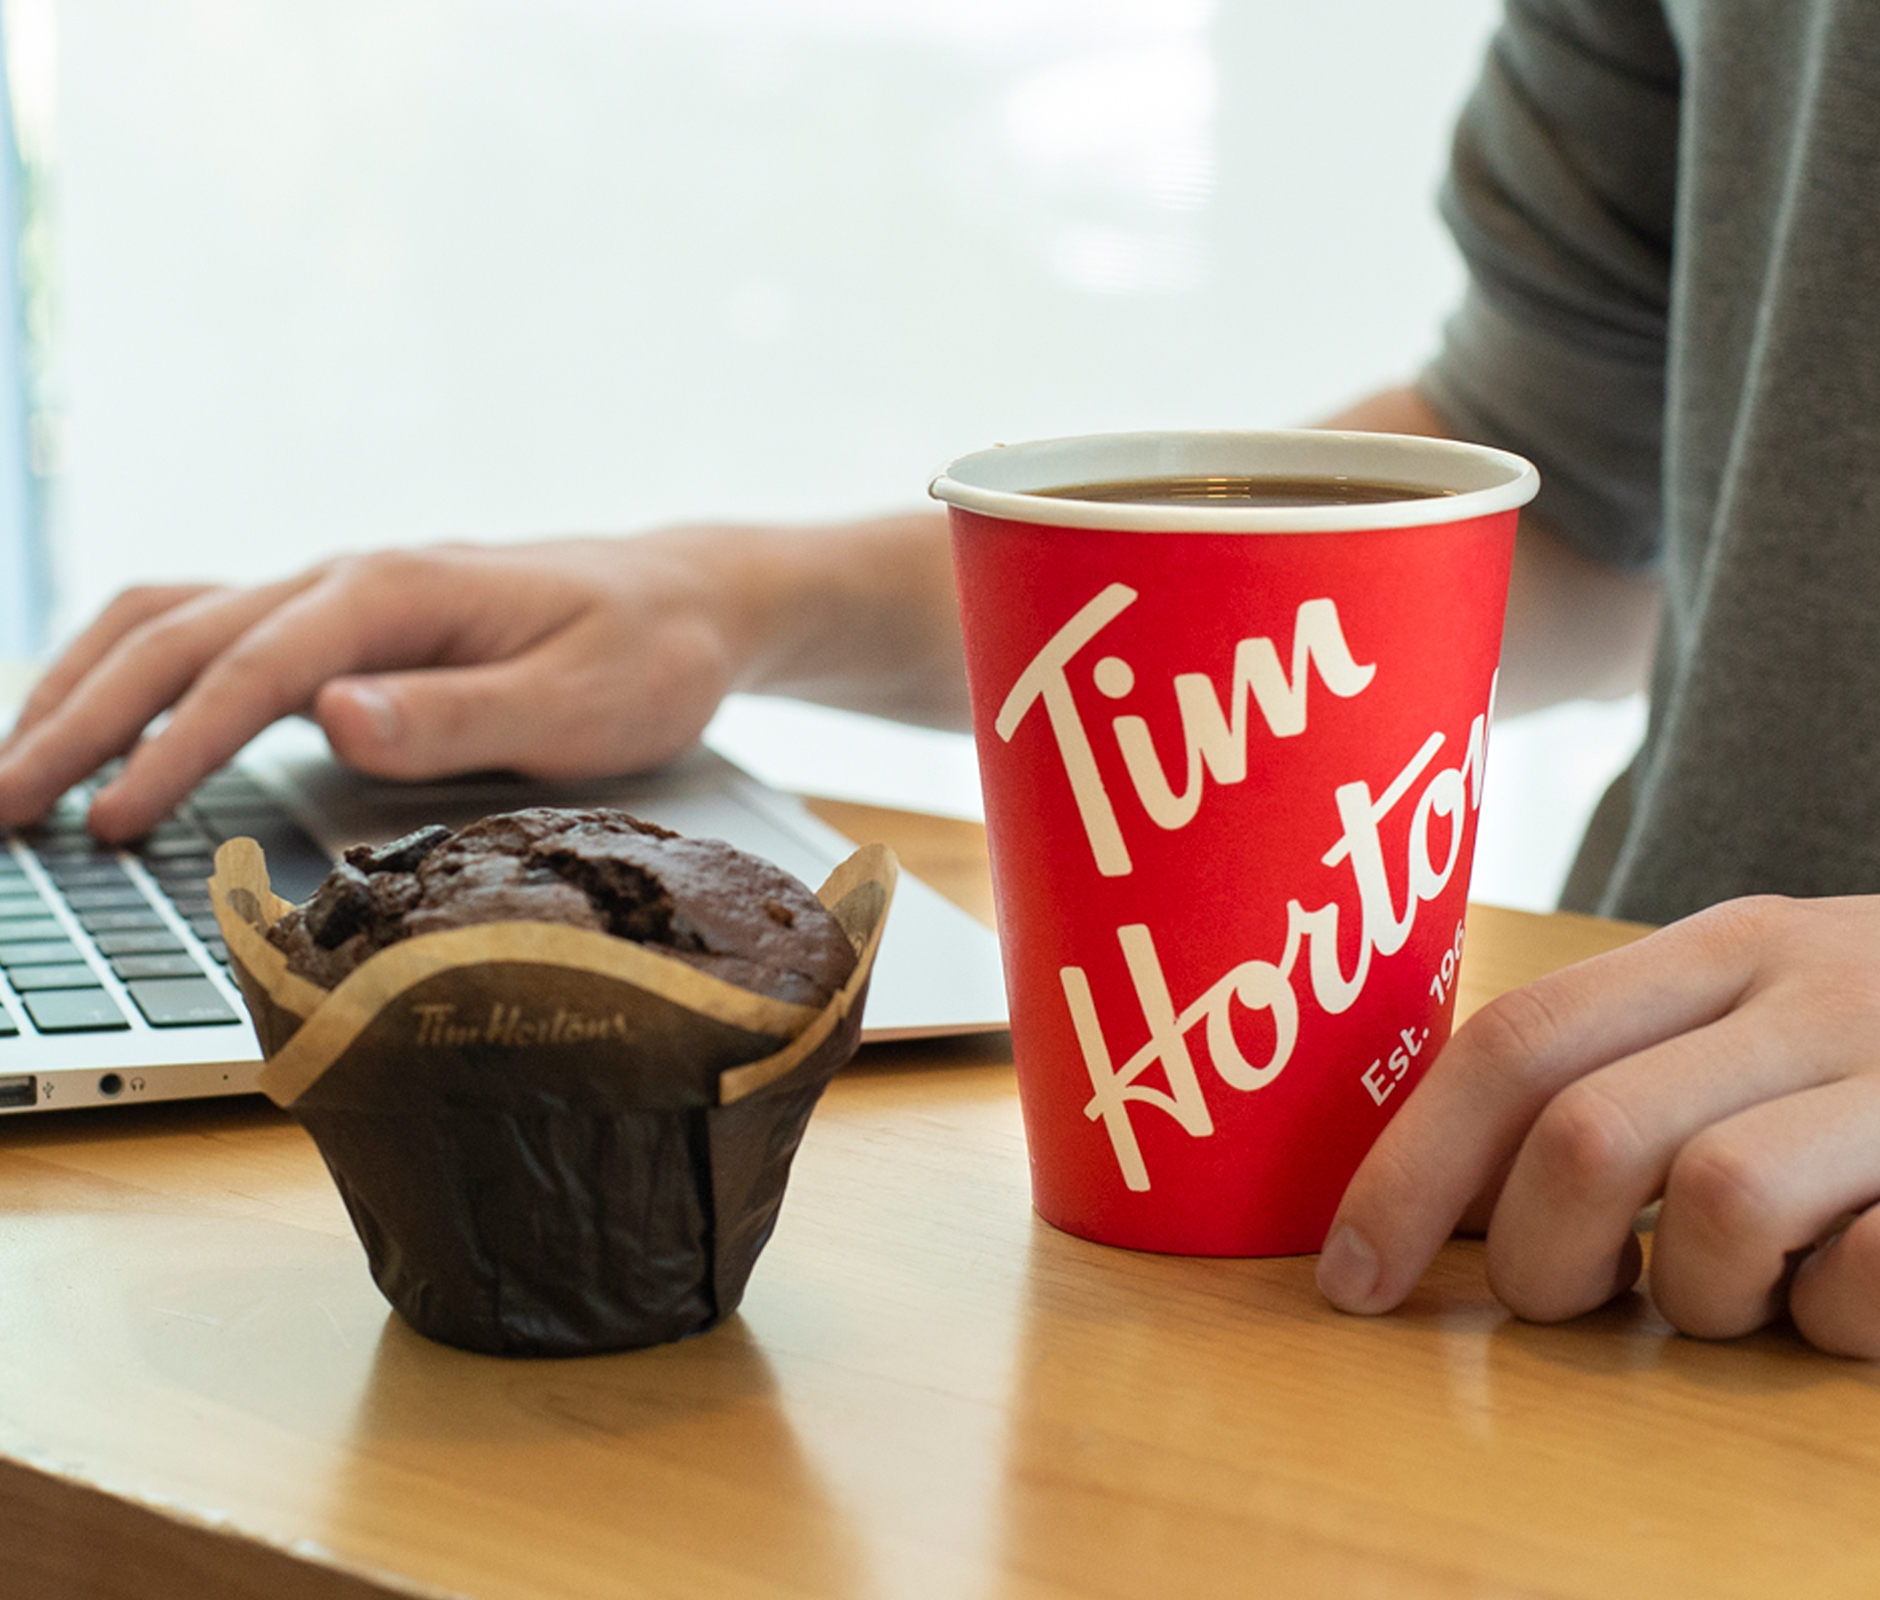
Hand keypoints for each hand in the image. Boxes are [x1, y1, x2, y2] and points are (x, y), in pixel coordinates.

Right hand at [0, 536, 756, 838]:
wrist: (683, 600)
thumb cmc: (643, 654)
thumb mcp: (580, 698)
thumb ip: (461, 713)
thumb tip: (337, 714)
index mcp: (394, 593)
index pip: (253, 670)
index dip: (174, 748)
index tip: (108, 820)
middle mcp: (345, 581)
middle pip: (173, 637)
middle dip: (73, 719)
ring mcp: (334, 599)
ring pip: (166, 623)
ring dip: (77, 689)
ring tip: (8, 769)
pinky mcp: (337, 629)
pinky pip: (201, 636)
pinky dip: (124, 675)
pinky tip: (88, 723)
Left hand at [1316, 895, 1879, 1356]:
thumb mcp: (1749, 1003)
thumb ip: (1614, 1065)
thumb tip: (1440, 1193)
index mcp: (1716, 948)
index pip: (1512, 1044)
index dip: (1409, 1170)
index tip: (1351, 1279)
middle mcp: (1808, 992)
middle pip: (1585, 1135)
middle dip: (1535, 1260)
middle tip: (1560, 1301)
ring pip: (1717, 1208)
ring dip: (1689, 1297)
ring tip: (1730, 1290)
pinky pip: (1868, 1284)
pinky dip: (1831, 1321)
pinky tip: (1847, 1294)